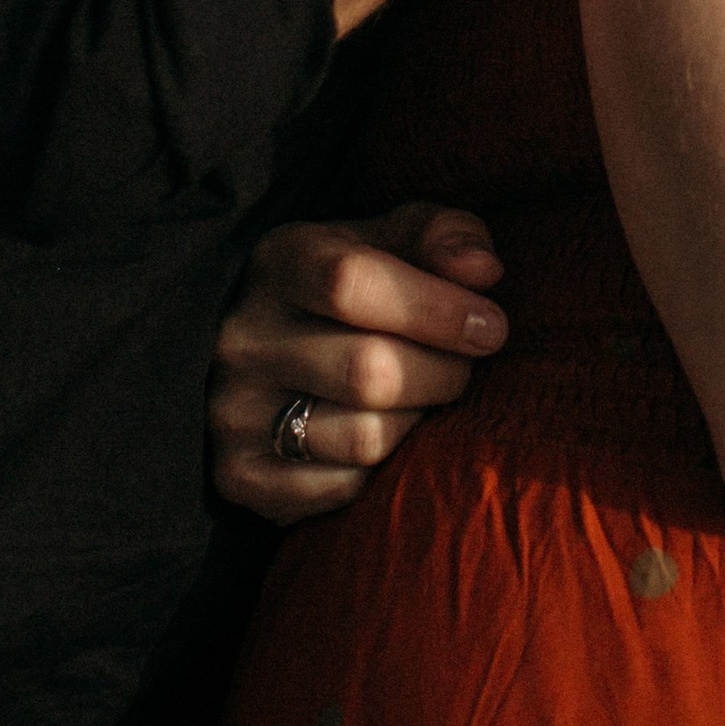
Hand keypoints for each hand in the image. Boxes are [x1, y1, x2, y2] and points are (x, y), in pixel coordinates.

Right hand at [210, 203, 507, 520]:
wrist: (269, 349)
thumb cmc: (355, 288)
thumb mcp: (394, 241)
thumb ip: (444, 236)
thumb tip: (483, 271)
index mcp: (279, 262)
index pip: (351, 284)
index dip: (437, 309)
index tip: (491, 325)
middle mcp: (243, 338)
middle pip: (369, 371)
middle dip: (443, 374)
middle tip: (463, 367)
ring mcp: (234, 411)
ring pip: (363, 438)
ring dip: (417, 423)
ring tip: (422, 399)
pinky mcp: (240, 476)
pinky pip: (342, 488)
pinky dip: (381, 470)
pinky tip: (384, 434)